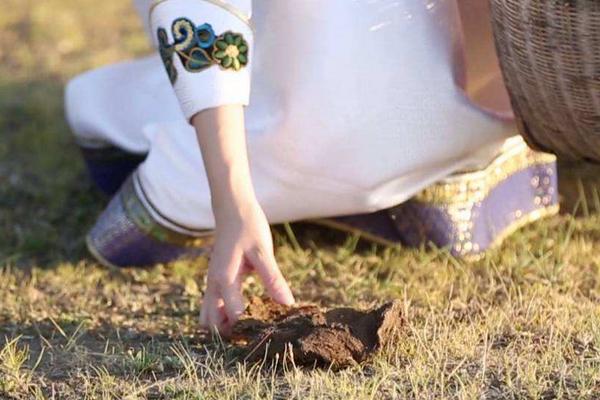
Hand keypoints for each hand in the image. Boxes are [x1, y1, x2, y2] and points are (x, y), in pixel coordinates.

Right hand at [199, 200, 294, 333]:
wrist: (232, 209)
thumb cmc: (248, 227)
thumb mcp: (263, 251)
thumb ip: (273, 279)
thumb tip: (288, 304)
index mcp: (225, 279)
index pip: (234, 317)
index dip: (251, 328)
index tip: (270, 330)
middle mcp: (213, 285)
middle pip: (212, 324)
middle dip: (231, 333)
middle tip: (256, 334)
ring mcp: (212, 283)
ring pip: (208, 316)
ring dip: (224, 325)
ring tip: (250, 326)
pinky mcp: (216, 279)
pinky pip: (213, 305)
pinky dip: (224, 314)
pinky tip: (247, 312)